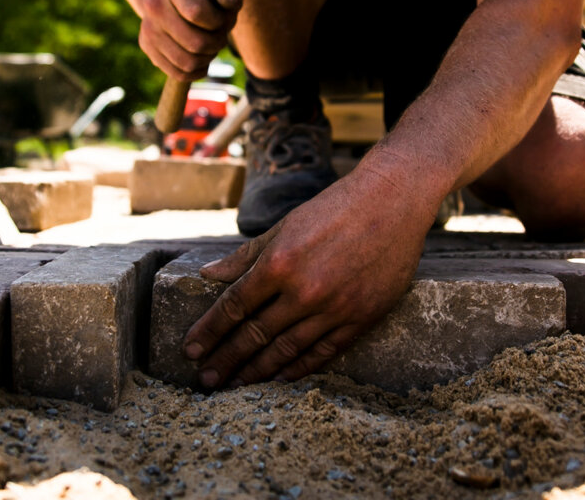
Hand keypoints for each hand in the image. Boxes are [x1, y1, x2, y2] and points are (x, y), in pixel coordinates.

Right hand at [138, 0, 245, 79]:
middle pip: (196, 43)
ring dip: (207, 58)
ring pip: (188, 62)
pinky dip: (197, 71)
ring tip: (210, 45)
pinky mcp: (146, 46)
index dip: (217, 22)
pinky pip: (178, 73)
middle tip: (220, 36)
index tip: (221, 19)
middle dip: (217, 43)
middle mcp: (154, 4)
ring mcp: (147, 27)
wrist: (177, 1)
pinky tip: (201, 58)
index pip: (197, 12)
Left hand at [182, 164, 437, 387]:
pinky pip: (324, 351)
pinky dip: (300, 367)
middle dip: (227, 360)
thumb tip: (208, 275)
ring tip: (238, 383)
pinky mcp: (362, 317)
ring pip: (287, 350)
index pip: (234, 306)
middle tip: (206, 380)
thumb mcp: (285, 225)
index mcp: (280, 262)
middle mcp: (304, 290)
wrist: (393, 201)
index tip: (191, 350)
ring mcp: (335, 307)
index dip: (209, 331)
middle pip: (255, 335)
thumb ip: (246, 255)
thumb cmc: (334, 208)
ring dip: (258, 370)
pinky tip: (281, 376)